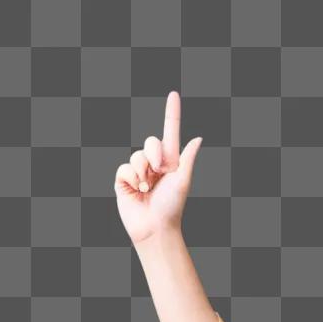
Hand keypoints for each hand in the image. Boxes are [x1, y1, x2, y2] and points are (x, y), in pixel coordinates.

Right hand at [113, 90, 203, 246]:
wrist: (155, 228)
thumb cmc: (172, 207)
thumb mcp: (182, 181)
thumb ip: (187, 158)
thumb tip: (198, 138)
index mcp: (171, 163)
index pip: (170, 133)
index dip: (172, 113)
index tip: (174, 93)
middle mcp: (154, 165)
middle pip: (150, 142)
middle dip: (153, 153)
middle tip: (159, 170)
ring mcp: (139, 172)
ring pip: (136, 155)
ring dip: (143, 171)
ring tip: (147, 188)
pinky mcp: (124, 180)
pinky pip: (124, 167)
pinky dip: (131, 177)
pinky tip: (137, 190)